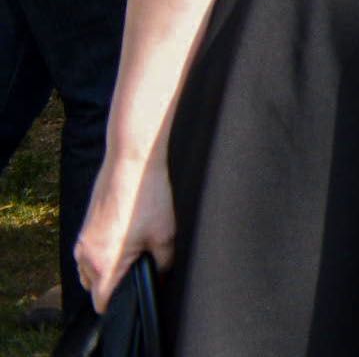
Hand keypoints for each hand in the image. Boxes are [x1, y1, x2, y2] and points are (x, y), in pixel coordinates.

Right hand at [74, 158, 169, 299]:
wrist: (131, 163)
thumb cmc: (148, 199)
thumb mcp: (165, 237)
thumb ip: (162, 266)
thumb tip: (159, 281)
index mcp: (102, 265)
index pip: (101, 303)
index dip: (119, 306)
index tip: (136, 298)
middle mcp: (85, 256)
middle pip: (93, 288)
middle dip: (113, 286)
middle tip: (139, 273)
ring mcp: (82, 241)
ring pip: (89, 270)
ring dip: (106, 270)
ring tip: (133, 254)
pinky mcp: (85, 227)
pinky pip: (89, 253)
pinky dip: (102, 254)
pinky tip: (125, 238)